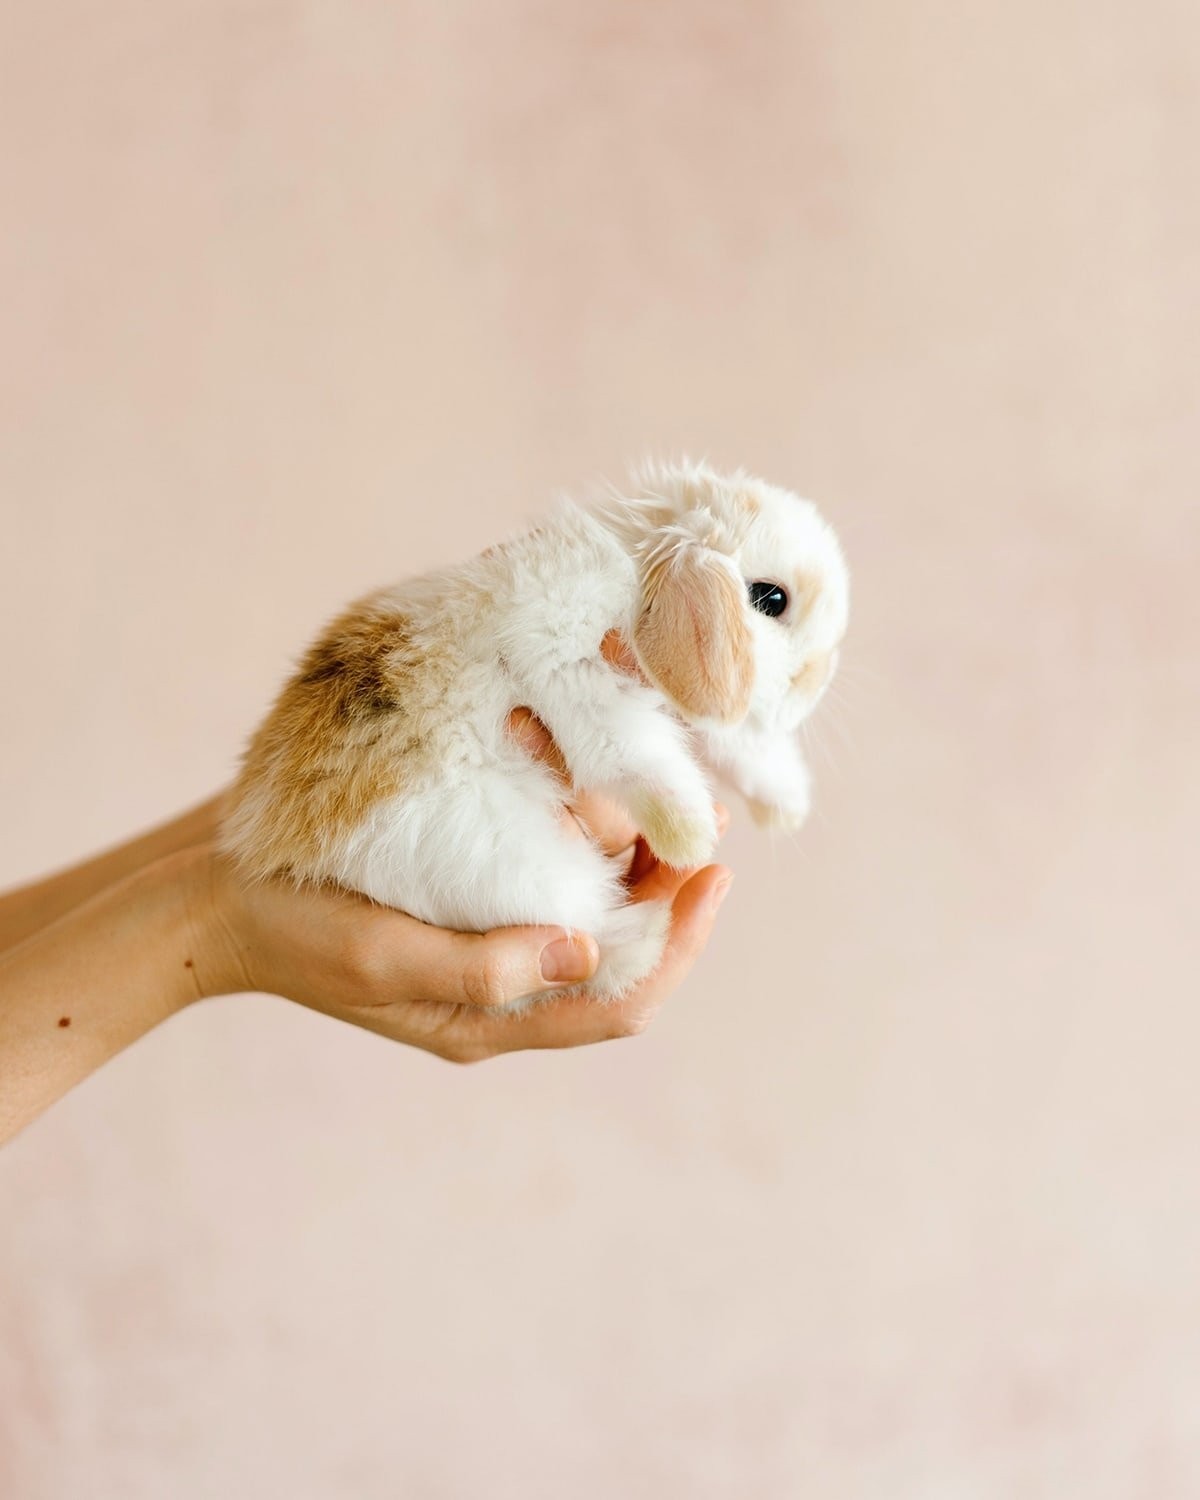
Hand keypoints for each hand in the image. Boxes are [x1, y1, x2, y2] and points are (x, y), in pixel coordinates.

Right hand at [195, 706, 731, 1061]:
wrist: (219, 900)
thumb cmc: (296, 933)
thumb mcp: (383, 956)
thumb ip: (484, 966)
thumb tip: (587, 951)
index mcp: (491, 1022)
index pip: (620, 1003)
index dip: (680, 944)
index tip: (715, 875)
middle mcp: (503, 990)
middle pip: (619, 951)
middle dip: (669, 889)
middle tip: (702, 816)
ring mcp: (487, 943)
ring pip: (591, 908)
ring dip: (633, 857)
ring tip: (661, 790)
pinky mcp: (468, 899)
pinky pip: (548, 875)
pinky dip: (581, 836)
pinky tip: (590, 785)